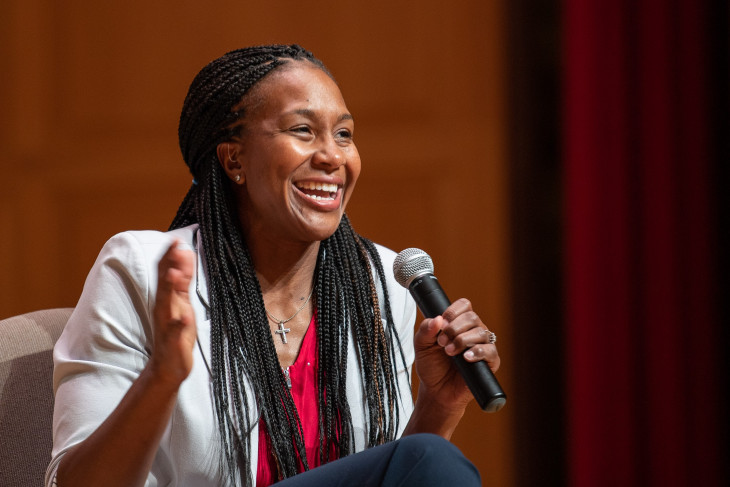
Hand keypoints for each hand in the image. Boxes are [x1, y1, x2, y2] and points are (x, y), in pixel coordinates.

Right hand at [149, 240, 196, 387]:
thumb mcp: (182, 301)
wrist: (168, 365)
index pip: (166, 273)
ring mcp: (167, 324)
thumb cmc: (176, 332)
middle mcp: (164, 308)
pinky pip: (174, 332)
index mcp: (167, 298)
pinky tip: (184, 316)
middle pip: (165, 283)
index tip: (175, 240)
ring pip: (167, 304)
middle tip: (175, 246)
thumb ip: (183, 280)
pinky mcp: (173, 341)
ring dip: (170, 289)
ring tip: (173, 273)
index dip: (170, 257)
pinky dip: (178, 324)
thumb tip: (184, 254)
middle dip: (169, 265)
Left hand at [413, 298, 499, 411]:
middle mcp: (473, 332)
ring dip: (462, 340)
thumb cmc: (432, 366)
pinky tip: (465, 357)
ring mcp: (483, 346)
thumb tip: (437, 319)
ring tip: (449, 352)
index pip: (464, 305)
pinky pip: (490, 351)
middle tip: (441, 342)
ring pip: (481, 332)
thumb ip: (426, 330)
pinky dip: (477, 352)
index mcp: (459, 323)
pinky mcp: (490, 362)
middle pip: (472, 317)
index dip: (452, 311)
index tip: (441, 324)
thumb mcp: (421, 346)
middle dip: (454, 328)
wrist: (436, 391)